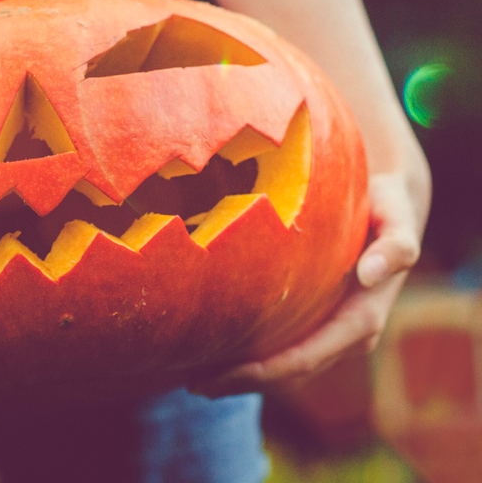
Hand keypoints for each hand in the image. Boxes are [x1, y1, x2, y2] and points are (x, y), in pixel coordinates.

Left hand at [191, 168, 428, 396]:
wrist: (390, 201)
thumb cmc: (386, 203)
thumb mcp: (395, 214)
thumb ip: (395, 244)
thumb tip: (370, 273)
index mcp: (363, 317)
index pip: (306, 357)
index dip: (263, 372)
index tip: (220, 376)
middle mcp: (347, 334)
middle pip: (289, 372)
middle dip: (242, 382)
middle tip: (191, 384)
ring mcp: (332, 331)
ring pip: (284, 367)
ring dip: (241, 377)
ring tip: (193, 378)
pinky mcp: (318, 319)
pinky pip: (283, 348)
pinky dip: (249, 357)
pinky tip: (214, 353)